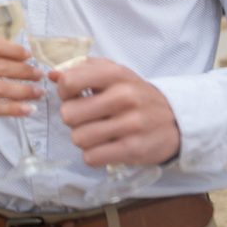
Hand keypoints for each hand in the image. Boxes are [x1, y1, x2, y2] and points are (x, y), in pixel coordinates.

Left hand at [50, 57, 178, 165]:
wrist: (174, 119)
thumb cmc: (135, 94)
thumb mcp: (113, 74)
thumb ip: (81, 69)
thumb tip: (51, 75)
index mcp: (115, 74)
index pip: (69, 82)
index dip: (64, 92)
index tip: (73, 95)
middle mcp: (123, 97)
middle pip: (69, 114)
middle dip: (72, 119)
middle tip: (85, 118)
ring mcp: (130, 124)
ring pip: (78, 138)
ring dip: (82, 138)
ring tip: (96, 132)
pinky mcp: (133, 149)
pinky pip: (92, 157)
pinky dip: (93, 154)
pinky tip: (104, 146)